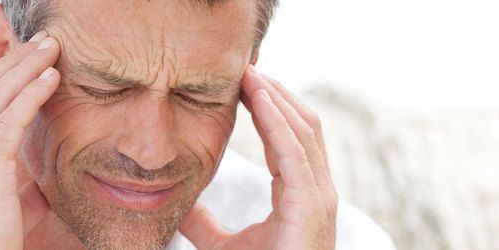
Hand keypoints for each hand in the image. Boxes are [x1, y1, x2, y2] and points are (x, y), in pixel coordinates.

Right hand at [0, 32, 59, 248]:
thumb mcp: (4, 213)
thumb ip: (18, 192)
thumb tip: (39, 185)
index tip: (26, 60)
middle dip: (12, 62)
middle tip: (41, 43)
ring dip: (25, 68)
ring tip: (50, 49)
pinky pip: (7, 121)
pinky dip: (30, 94)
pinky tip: (50, 79)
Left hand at [179, 67, 337, 248]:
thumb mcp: (223, 246)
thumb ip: (205, 225)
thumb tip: (180, 205)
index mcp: (301, 195)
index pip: (290, 138)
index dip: (271, 108)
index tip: (245, 84)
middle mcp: (317, 190)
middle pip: (303, 125)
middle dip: (276, 93)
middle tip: (247, 67)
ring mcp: (319, 196)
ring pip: (304, 130)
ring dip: (276, 98)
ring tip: (249, 75)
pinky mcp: (311, 204)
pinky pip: (295, 152)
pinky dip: (277, 122)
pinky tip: (258, 100)